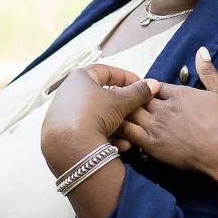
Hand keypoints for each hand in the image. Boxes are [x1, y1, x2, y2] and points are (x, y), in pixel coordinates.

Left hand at [41, 63, 157, 174]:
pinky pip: (89, 129)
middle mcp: (69, 92)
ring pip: (98, 115)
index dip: (127, 78)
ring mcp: (65, 113)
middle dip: (122, 105)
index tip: (141, 87)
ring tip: (128, 133)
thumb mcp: (122, 102)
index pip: (107, 71)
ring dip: (116, 124)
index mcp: (80, 77)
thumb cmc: (94, 114)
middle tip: (135, 111)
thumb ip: (139, 92)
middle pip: (102, 95)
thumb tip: (153, 84)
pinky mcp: (64, 132)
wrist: (70, 145)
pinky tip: (117, 144)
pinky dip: (104, 135)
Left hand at [116, 47, 217, 177]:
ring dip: (122, 110)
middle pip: (139, 98)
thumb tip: (201, 51)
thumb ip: (208, 71)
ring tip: (112, 111)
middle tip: (122, 100)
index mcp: (179, 94)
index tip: (146, 92)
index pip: (155, 86)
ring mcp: (156, 126)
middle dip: (131, 98)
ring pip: (130, 112)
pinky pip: (128, 132)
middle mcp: (164, 107)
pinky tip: (113, 128)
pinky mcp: (151, 144)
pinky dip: (119, 127)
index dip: (149, 89)